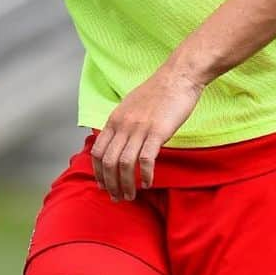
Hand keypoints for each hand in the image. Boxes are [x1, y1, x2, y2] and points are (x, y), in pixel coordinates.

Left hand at [90, 65, 203, 199]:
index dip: (98, 172)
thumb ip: (121, 124)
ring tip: (130, 196)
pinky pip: (145, 159)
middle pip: (108, 162)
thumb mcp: (130, 106)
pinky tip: (147, 184)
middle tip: (116, 197)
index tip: (103, 185)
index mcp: (114, 120)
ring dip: (126, 184)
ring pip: (124, 164)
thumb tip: (117, 142)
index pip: (97, 152)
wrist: (178, 77)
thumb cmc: (158, 92)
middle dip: (110, 184)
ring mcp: (139, 129)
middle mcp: (123, 125)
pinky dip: (144, 175)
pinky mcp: (157, 132)